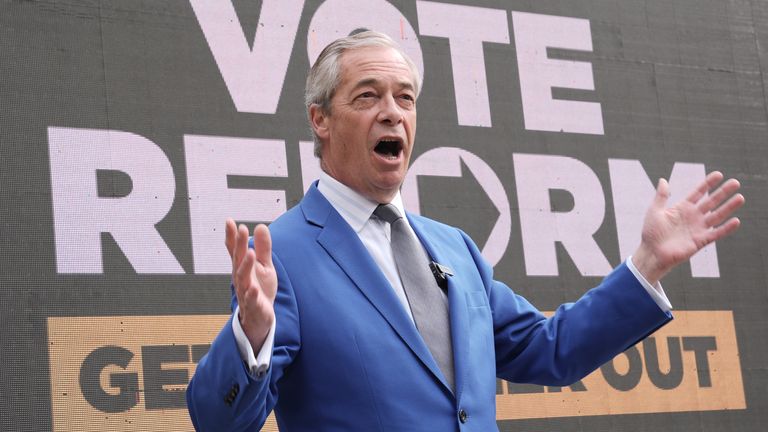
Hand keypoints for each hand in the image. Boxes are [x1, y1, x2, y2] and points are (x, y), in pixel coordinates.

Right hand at [225, 219, 276, 351]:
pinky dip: (251, 294)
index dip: (232, 236)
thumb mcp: (265, 266)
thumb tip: (260, 226)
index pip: (235, 250)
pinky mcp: (254, 306)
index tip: (230, 222)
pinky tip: (253, 288)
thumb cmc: (260, 290)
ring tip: (250, 253)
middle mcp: (241, 278)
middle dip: (240, 245)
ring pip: (243, 278)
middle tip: (242, 229)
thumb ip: (263, 248)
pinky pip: (251, 300)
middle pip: (239, 260)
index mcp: (243, 267)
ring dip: (246, 266)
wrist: (260, 318)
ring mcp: (246, 292)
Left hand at [632, 171, 744, 284]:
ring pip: (717, 215)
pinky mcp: (700, 241)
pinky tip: (736, 221)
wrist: (652, 253)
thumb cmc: (651, 233)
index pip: (699, 193)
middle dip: (723, 192)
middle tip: (736, 182)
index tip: (719, 174)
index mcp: (683, 208)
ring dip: (729, 207)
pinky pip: (716, 234)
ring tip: (740, 197)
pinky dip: (726, 228)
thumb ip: (661, 196)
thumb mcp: (655, 211)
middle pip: (711, 202)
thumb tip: (663, 180)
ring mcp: (698, 228)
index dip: (708, 184)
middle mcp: (693, 216)